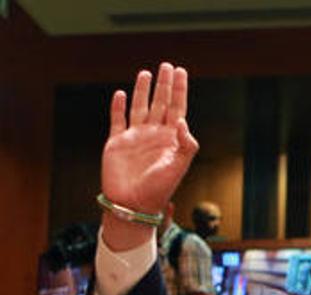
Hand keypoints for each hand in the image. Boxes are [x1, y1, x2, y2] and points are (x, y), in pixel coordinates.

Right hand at [101, 62, 197, 220]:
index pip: (177, 109)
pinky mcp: (117, 143)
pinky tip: (120, 93)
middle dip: (164, 85)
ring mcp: (135, 138)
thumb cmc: (158, 189)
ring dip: (142, 90)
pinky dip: (118, 106)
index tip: (181, 72)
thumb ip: (186, 145)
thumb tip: (183, 120)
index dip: (179, 90)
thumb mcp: (178, 167)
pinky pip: (117, 120)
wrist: (133, 204)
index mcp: (171, 140)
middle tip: (167, 66)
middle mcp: (154, 135)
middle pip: (160, 103)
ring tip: (147, 73)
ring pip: (139, 107)